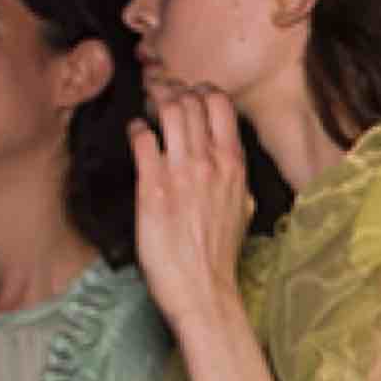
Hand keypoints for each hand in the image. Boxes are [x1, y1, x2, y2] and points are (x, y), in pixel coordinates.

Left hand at [130, 81, 258, 334]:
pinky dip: (136, 129)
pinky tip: (136, 134)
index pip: (220, 104)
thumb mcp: (244, 209)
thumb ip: (237, 180)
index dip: (201, 91)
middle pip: (192, 99)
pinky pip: (142, 139)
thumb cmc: (220, 255)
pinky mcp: (152, 188)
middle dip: (173, 90)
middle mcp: (210, 162)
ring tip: (148, 107)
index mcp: (235, 165)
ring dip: (155, 102)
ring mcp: (181, 173)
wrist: (202, 289)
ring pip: (169, 110)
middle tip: (161, 94)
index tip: (189, 95)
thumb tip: (229, 163)